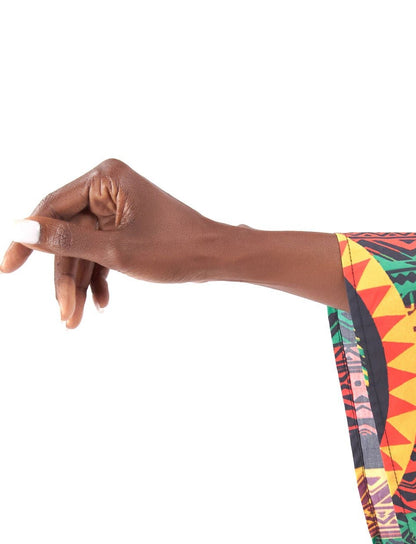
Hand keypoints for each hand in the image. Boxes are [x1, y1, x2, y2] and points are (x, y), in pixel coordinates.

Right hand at [1, 158, 224, 328]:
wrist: (220, 259)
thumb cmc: (177, 250)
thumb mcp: (116, 252)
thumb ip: (66, 241)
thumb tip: (20, 229)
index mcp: (105, 178)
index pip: (51, 208)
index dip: (29, 241)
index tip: (7, 268)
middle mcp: (108, 187)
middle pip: (69, 235)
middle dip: (65, 277)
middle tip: (63, 314)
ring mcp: (118, 209)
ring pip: (85, 249)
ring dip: (81, 284)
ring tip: (76, 320)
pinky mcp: (128, 228)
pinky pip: (102, 253)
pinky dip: (100, 278)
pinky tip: (102, 304)